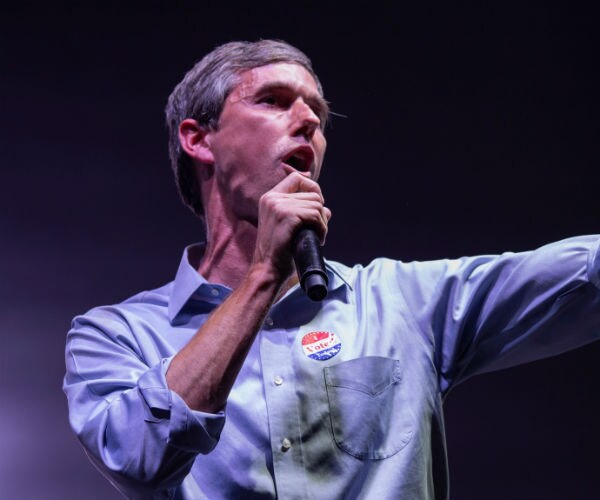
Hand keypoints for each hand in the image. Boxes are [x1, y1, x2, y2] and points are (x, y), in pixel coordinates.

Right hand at [252, 165, 331, 281]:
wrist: (267, 269)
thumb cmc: (279, 252)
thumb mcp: (288, 226)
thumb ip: (303, 212)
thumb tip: (327, 209)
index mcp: (270, 198)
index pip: (297, 178)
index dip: (312, 188)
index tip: (317, 207)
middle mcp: (272, 198)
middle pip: (312, 193)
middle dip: (320, 212)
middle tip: (317, 230)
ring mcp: (278, 206)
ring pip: (317, 205)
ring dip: (322, 223)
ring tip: (316, 236)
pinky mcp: (287, 216)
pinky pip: (316, 215)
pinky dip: (322, 228)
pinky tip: (317, 239)